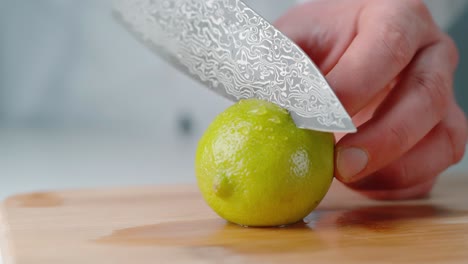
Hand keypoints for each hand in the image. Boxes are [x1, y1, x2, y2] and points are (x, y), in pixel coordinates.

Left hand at [275, 0, 467, 199]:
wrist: (335, 57)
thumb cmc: (316, 46)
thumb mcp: (294, 40)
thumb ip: (283, 64)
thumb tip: (274, 104)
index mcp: (396, 18)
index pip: (388, 46)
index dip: (354, 84)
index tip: (314, 117)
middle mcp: (429, 56)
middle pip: (426, 96)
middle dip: (382, 138)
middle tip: (340, 164)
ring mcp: (440, 99)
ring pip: (443, 139)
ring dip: (395, 168)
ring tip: (347, 177)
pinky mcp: (436, 137)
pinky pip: (432, 169)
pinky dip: (398, 185)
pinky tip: (360, 183)